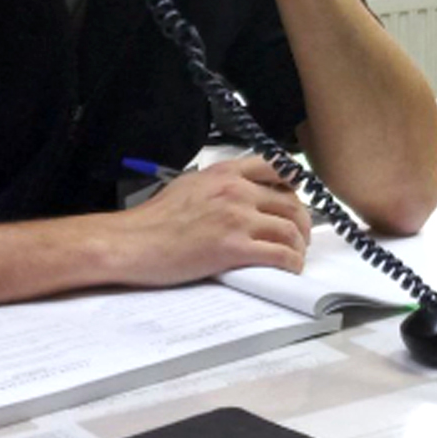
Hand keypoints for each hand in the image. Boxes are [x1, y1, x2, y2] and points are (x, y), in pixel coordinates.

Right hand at [112, 156, 312, 285]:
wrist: (133, 242)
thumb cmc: (154, 219)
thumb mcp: (190, 184)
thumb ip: (220, 183)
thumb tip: (240, 191)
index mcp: (225, 173)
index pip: (276, 168)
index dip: (294, 186)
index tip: (297, 199)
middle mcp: (236, 191)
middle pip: (291, 203)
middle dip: (303, 222)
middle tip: (300, 236)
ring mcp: (237, 219)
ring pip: (290, 229)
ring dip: (299, 245)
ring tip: (295, 256)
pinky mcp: (234, 248)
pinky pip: (279, 254)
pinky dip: (292, 263)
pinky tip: (289, 268)